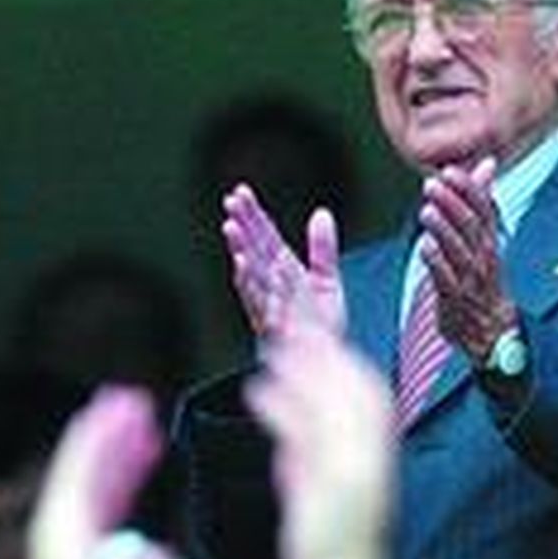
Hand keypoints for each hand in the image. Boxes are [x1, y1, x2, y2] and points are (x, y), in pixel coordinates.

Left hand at [26, 386, 174, 558]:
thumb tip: (157, 554)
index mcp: (63, 520)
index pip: (80, 460)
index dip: (100, 428)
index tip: (117, 401)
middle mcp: (65, 520)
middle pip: (90, 464)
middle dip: (115, 432)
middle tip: (136, 404)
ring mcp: (75, 531)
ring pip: (100, 479)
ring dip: (124, 452)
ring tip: (146, 430)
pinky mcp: (85, 543)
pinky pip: (107, 499)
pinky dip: (125, 478)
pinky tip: (141, 469)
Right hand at [221, 184, 347, 346]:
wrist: (326, 366)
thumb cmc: (321, 326)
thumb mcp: (327, 281)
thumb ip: (323, 249)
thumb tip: (321, 213)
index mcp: (282, 272)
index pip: (265, 238)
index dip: (254, 215)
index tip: (240, 192)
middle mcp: (270, 287)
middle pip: (254, 251)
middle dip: (242, 226)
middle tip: (230, 202)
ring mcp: (268, 306)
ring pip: (251, 274)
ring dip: (240, 250)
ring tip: (231, 228)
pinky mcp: (272, 326)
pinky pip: (260, 300)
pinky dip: (252, 284)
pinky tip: (244, 265)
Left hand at [245, 324, 398, 558]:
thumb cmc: (335, 539)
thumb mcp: (322, 488)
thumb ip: (305, 460)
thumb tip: (285, 437)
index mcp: (378, 456)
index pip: (370, 395)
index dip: (345, 360)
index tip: (320, 332)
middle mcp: (371, 459)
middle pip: (354, 391)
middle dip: (325, 355)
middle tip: (293, 326)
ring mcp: (352, 473)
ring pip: (330, 407)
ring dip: (300, 373)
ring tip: (270, 351)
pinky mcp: (329, 488)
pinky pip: (304, 438)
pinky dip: (281, 409)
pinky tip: (258, 391)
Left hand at [418, 156, 515, 356]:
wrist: (492, 332)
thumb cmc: (483, 277)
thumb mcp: (484, 237)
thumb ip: (481, 200)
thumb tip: (486, 163)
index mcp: (490, 241)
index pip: (484, 210)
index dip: (468, 189)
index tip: (450, 171)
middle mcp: (483, 258)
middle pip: (470, 227)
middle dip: (452, 205)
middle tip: (431, 185)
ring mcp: (469, 280)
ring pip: (458, 251)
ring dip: (442, 230)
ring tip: (426, 211)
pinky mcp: (454, 300)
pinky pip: (446, 279)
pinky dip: (436, 262)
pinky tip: (424, 245)